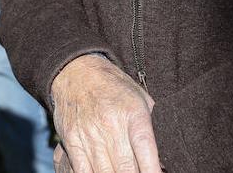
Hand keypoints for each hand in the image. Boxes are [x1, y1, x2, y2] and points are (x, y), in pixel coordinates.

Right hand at [50, 54, 160, 172]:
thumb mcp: (140, 98)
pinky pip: (83, 171)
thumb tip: (160, 160)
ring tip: (120, 171)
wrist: (76, 71)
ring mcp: (89, 133)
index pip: (146, 149)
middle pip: (126, 168)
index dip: (152, 170)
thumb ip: (150, 127)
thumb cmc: (114, 87)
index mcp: (133, 112)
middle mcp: (111, 124)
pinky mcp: (71, 139)